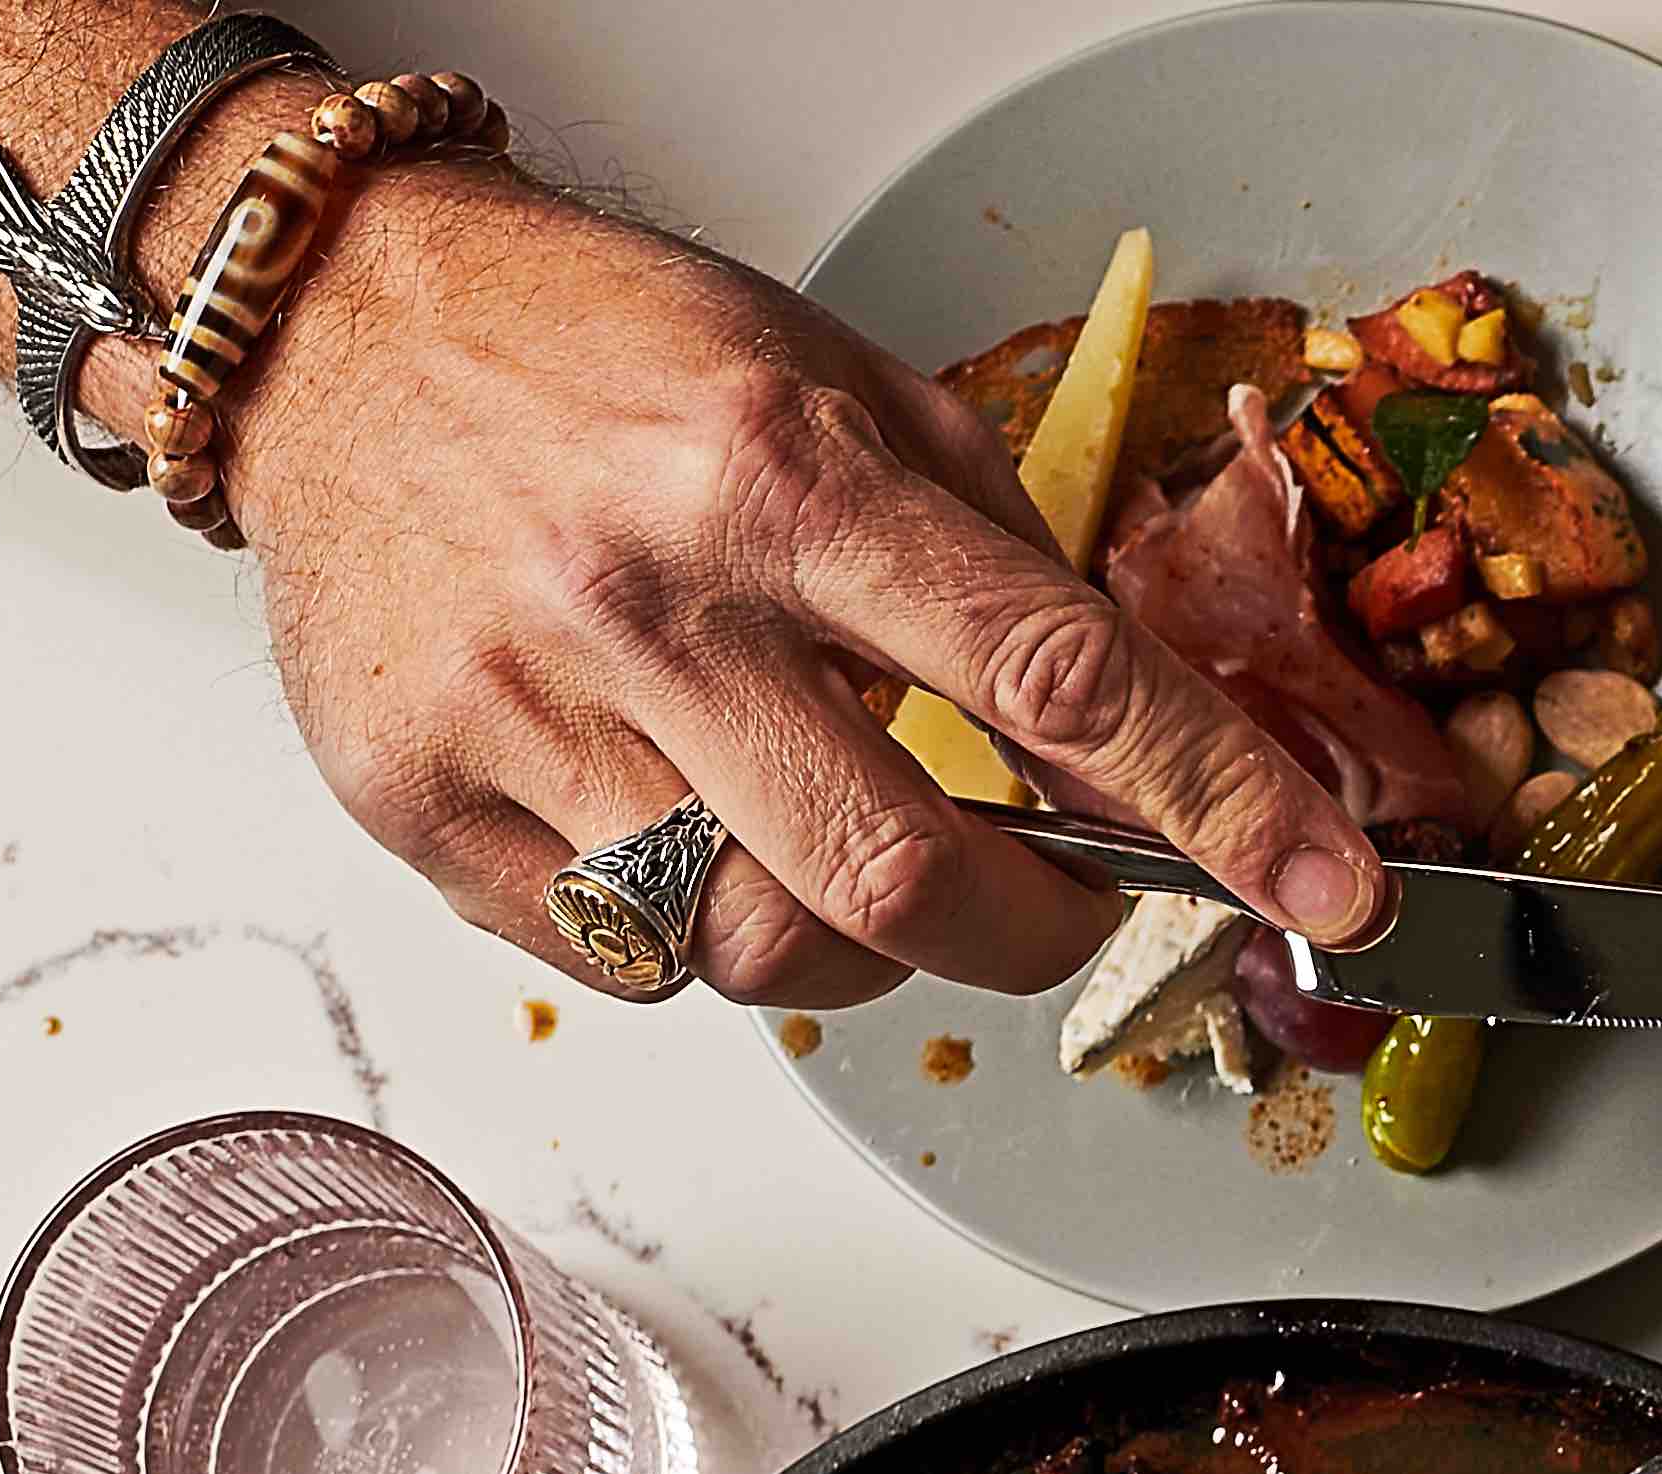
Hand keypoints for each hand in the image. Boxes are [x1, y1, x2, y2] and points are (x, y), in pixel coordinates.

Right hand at [213, 162, 1381, 1004]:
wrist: (332, 323)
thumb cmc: (597, 355)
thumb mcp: (838, 386)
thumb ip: (997, 553)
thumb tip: (1140, 728)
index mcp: (781, 478)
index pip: (1061, 679)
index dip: (1221, 806)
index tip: (1330, 890)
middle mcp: (649, 601)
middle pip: (910, 884)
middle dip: (1037, 931)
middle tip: (1060, 896)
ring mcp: (523, 715)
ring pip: (765, 954)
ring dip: (858, 942)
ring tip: (836, 832)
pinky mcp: (425, 802)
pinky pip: (629, 963)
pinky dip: (700, 932)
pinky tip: (689, 822)